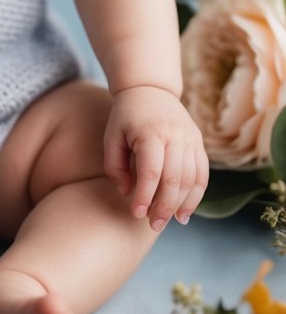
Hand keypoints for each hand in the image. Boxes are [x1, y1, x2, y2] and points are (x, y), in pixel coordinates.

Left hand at [103, 85, 208, 231]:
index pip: (151, 172)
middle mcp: (175, 135)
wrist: (150, 88)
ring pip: (191, 180)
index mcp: (151, 132)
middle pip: (174, 179)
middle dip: (164, 207)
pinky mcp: (198, 143)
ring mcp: (190, 139)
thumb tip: (127, 194)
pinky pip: (202, 175)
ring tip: (167, 221)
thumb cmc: (126, 115)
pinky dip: (196, 196)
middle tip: (153, 225)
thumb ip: (115, 166)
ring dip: (181, 205)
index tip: (136, 214)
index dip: (145, 196)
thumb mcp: (112, 136)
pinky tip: (184, 213)